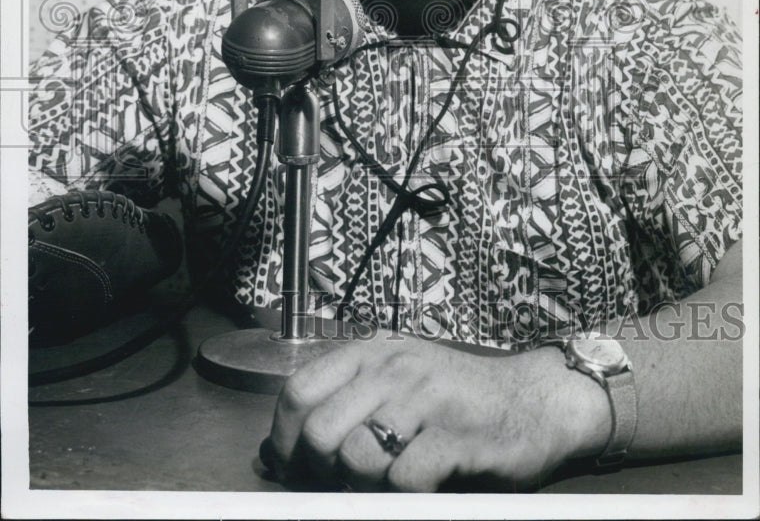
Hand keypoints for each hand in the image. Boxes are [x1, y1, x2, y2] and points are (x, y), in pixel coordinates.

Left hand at [261, 331, 610, 490]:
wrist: (534, 400)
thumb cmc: (457, 399)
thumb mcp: (399, 382)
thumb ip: (348, 402)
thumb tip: (282, 449)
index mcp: (372, 351)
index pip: (299, 390)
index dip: (285, 439)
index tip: (294, 467)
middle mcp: (394, 367)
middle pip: (320, 430)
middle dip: (322, 470)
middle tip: (344, 483)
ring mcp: (426, 398)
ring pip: (356, 456)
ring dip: (365, 485)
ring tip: (388, 482)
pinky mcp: (457, 435)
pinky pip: (403, 478)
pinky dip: (404, 495)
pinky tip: (421, 487)